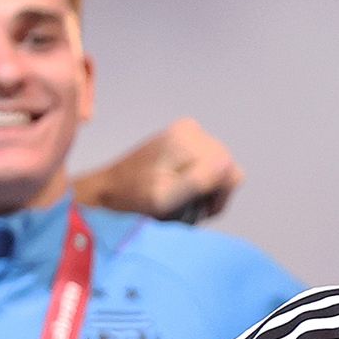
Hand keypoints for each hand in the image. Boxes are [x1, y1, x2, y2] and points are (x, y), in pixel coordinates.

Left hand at [71, 118, 240, 222]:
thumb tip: (226, 164)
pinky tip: (183, 187)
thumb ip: (198, 181)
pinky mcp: (185, 137)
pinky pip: (211, 162)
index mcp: (187, 141)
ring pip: (221, 167)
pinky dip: (202, 179)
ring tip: (183, 199)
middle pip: (227, 168)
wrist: (107, 191)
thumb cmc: (132, 201)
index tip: (197, 209)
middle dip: (214, 191)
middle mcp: (191, 129)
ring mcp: (188, 131)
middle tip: (188, 206)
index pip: (230, 173)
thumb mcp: (165, 198)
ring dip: (208, 187)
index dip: (220, 197)